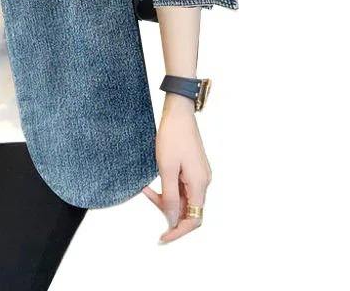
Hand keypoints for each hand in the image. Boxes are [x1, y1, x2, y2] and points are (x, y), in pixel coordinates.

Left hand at [142, 94, 211, 243]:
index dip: (178, 231)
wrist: (178, 112)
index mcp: (199, 184)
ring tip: (147, 189)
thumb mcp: (166, 168)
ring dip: (165, 199)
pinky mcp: (193, 168)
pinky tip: (153, 183)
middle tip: (148, 200)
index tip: (162, 238)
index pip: (194, 220)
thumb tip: (172, 220)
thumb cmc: (172, 137)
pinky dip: (168, 189)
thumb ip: (170, 196)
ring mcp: (199, 175)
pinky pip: (182, 187)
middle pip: (188, 210)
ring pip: (183, 198)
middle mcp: (203, 182)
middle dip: (167, 212)